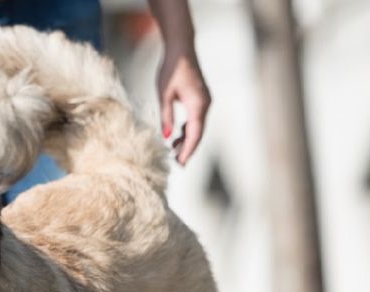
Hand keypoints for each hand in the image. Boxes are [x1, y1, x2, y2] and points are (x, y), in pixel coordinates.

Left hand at [156, 47, 210, 165]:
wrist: (181, 49)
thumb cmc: (171, 69)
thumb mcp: (164, 95)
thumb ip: (166, 117)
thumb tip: (168, 138)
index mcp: (198, 104)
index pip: (195, 134)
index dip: (188, 150)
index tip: (181, 164)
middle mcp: (205, 104)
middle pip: (198, 134)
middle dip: (189, 150)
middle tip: (179, 165)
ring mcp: (204, 102)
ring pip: (198, 128)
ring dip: (187, 141)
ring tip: (174, 153)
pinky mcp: (200, 99)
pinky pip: (196, 120)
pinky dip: (187, 130)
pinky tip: (177, 137)